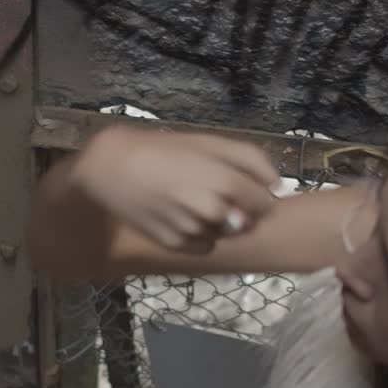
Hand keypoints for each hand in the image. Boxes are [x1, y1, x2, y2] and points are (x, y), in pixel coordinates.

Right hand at [72, 127, 280, 252]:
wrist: (111, 168)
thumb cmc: (162, 148)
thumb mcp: (209, 141)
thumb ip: (250, 159)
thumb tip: (276, 183)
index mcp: (226, 182)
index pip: (266, 204)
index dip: (260, 195)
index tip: (246, 186)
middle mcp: (213, 212)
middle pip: (248, 223)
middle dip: (241, 210)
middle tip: (216, 191)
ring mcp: (193, 231)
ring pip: (225, 235)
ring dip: (220, 223)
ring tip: (193, 200)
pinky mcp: (175, 245)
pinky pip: (204, 246)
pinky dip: (201, 234)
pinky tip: (182, 215)